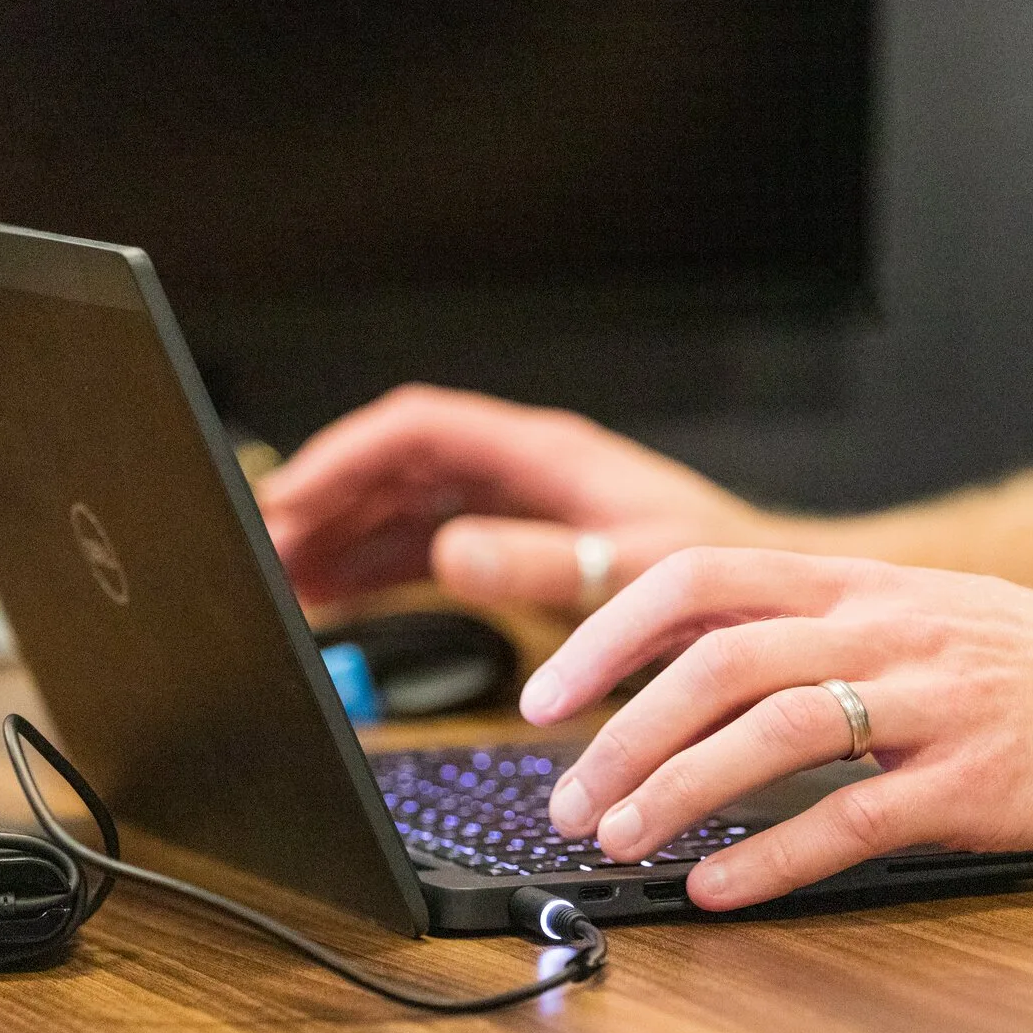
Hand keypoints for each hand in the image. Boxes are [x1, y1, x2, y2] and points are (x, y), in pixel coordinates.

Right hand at [259, 384, 800, 607]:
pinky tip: (335, 601)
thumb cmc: (721, 574)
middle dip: (325, 501)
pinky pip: (426, 547)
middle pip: (396, 467)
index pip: (418, 430)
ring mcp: (517, 505)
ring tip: (280, 583)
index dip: (345, 458)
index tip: (289, 500)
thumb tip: (450, 554)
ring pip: (403, 508)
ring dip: (340, 539)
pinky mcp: (521, 545)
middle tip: (263, 554)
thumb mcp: (630, 571)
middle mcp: (522, 470)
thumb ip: (541, 563)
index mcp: (543, 453)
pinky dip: (376, 570)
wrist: (768, 601)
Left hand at [523, 548, 1032, 909]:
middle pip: (722, 660)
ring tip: (622, 841)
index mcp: (865, 583)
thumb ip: (818, 622)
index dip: (610, 632)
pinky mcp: (978, 783)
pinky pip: (854, 820)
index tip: (548, 692)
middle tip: (568, 798)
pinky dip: (772, 858)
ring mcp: (938, 703)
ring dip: (680, 790)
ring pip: (777, 732)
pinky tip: (719, 888)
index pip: (704, 579)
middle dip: (623, 731)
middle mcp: (891, 628)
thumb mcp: (926, 609)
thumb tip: (692, 653)